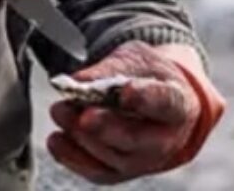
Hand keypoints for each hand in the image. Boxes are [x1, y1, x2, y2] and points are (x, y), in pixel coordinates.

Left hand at [47, 41, 205, 184]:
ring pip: (112, 156)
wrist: (160, 103)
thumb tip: (80, 80)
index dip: (145, 98)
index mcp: (177, 104)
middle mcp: (164, 140)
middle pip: (135, 139)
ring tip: (60, 111)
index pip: (164, 103)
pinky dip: (73, 157)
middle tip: (83, 114)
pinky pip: (96, 171)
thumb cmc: (151, 77)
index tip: (125, 91)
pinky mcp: (121, 173)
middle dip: (106, 126)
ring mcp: (143, 161)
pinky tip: (56, 140)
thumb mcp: (138, 59)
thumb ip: (113, 68)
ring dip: (82, 136)